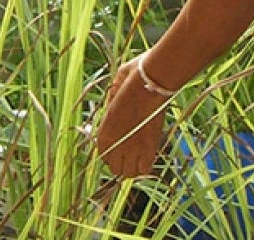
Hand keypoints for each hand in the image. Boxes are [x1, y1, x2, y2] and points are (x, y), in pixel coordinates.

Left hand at [95, 54, 169, 176]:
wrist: (150, 80)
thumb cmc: (132, 80)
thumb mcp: (114, 91)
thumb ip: (111, 104)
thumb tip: (113, 104)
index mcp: (103, 131)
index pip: (103, 156)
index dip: (111, 153)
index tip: (119, 146)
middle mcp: (114, 144)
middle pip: (114, 169)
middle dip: (121, 162)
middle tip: (129, 152)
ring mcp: (132, 148)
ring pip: (129, 173)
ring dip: (132, 166)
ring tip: (138, 155)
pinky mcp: (150, 148)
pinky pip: (145, 168)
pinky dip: (145, 165)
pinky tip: (147, 154)